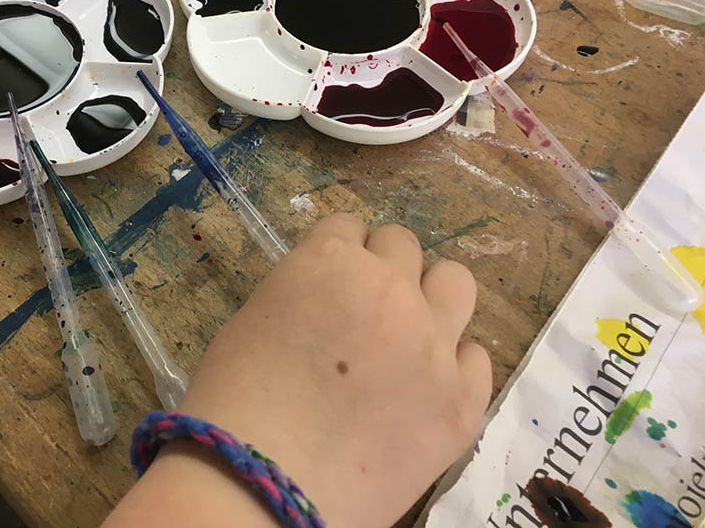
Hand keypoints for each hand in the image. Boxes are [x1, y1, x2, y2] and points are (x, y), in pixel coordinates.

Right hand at [105, 216, 491, 527]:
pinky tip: (424, 387)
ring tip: (408, 333)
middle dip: (381, 268)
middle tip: (362, 309)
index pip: (348, 226)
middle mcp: (391, 289)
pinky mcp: (462, 401)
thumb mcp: (255, 321)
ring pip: (455, 282)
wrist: (262, 484)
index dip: (336, 253)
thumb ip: (302, 293)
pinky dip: (453, 364)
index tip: (329, 281)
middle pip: (403, 245)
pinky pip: (477, 357)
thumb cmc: (235, 401)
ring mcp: (433, 345)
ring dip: (430, 296)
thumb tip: (326, 303)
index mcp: (330, 261)